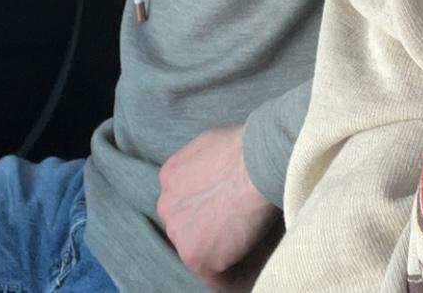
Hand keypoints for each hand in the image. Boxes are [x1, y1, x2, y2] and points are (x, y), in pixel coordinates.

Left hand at [157, 124, 280, 291]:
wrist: (256, 163)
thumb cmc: (247, 147)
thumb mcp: (213, 145)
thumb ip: (203, 166)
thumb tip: (216, 177)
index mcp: (170, 176)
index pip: (185, 203)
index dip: (210, 210)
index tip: (231, 212)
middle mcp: (166, 205)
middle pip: (189, 228)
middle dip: (214, 232)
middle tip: (243, 231)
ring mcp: (177, 232)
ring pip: (202, 253)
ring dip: (226, 254)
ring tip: (255, 249)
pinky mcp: (193, 256)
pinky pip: (218, 277)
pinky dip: (238, 276)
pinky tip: (256, 266)